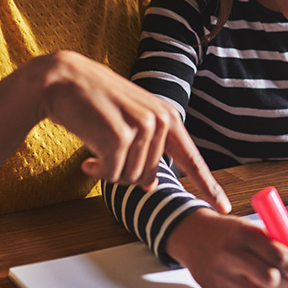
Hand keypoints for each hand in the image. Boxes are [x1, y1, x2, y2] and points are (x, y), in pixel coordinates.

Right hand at [36, 51, 229, 210]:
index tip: (223, 207)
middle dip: (124, 172)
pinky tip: (87, 157)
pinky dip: (96, 171)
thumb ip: (147, 149)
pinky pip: (111, 175)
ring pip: (130, 178)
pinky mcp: (120, 137)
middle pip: (148, 176)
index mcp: (167, 117)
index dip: (208, 185)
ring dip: (108, 170)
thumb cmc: (95, 102)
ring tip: (96, 149)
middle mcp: (160, 121)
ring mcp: (142, 127)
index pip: (191, 158)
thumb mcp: (130, 122)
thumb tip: (150, 185)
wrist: (64, 80)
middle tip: (105, 154)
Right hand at [165, 208, 287, 287]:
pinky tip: (255, 286)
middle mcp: (231, 255)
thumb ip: (283, 241)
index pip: (279, 255)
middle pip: (271, 280)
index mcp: (243, 233)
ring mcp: (221, 276)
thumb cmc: (227, 231)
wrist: (190, 235)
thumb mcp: (254, 228)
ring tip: (275, 283)